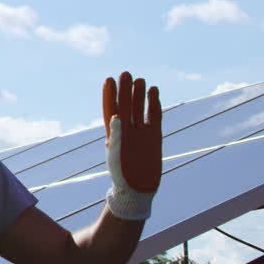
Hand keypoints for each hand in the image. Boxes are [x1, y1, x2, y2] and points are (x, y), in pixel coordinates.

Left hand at [102, 72, 161, 219]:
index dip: (109, 95)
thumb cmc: (122, 175)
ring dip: (139, 95)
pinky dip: (154, 104)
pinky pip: (154, 116)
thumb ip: (116, 136)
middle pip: (125, 105)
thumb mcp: (116, 156)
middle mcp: (126, 130)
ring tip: (140, 79)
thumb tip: (116, 116)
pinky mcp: (154, 135)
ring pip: (140, 108)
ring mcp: (140, 132)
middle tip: (126, 73)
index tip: (109, 80)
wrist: (138, 190)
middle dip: (125, 90)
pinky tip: (154, 91)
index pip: (110, 109)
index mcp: (113, 134)